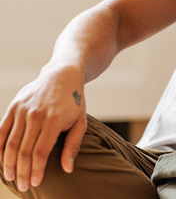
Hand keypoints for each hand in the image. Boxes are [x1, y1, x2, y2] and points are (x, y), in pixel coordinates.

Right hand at [0, 65, 87, 191]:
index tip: (36, 183)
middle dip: (22, 171)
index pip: (40, 152)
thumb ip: (73, 145)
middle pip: (23, 151)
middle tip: (23, 186)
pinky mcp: (13, 107)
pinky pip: (1, 130)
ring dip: (8, 163)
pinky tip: (0, 159)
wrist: (62, 75)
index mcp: (54, 121)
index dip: (36, 170)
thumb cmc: (74, 102)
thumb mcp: (81, 122)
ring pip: (10, 143)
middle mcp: (36, 115)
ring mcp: (22, 110)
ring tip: (10, 177)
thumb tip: (67, 169)